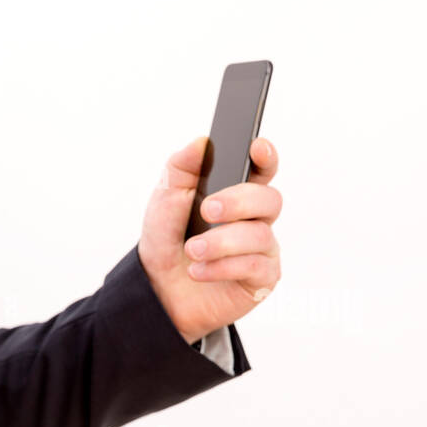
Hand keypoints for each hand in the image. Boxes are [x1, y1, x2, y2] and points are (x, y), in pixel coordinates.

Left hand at [137, 137, 281, 344]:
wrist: (158, 284)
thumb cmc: (168, 236)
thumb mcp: (166, 195)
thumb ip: (182, 165)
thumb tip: (201, 142)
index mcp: (237, 190)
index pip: (262, 168)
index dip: (266, 156)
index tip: (257, 147)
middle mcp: (255, 218)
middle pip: (269, 199)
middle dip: (238, 202)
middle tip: (207, 210)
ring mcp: (261, 248)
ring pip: (260, 236)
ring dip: (220, 242)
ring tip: (192, 250)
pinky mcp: (261, 278)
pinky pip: (255, 266)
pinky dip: (222, 266)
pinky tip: (199, 270)